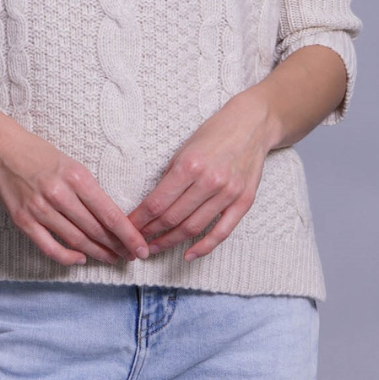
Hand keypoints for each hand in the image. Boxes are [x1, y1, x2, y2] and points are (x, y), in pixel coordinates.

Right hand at [0, 120, 151, 266]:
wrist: (2, 148)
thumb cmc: (40, 154)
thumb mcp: (72, 165)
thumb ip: (89, 190)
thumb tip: (110, 218)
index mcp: (76, 177)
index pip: (110, 213)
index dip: (128, 235)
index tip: (140, 247)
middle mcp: (59, 194)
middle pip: (96, 230)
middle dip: (117, 246)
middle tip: (130, 256)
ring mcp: (39, 209)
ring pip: (76, 241)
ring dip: (97, 253)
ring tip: (111, 258)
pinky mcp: (23, 220)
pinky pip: (49, 247)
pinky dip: (67, 257)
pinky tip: (80, 258)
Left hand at [126, 93, 276, 261]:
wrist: (252, 124)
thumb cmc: (214, 133)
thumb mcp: (184, 148)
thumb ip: (171, 176)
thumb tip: (152, 204)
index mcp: (190, 165)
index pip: (158, 202)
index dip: (139, 220)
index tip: (127, 228)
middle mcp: (209, 181)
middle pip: (173, 217)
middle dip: (151, 233)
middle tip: (136, 241)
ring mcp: (228, 193)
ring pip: (193, 227)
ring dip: (171, 241)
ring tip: (155, 248)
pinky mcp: (244, 202)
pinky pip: (222, 232)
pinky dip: (204, 247)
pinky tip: (188, 255)